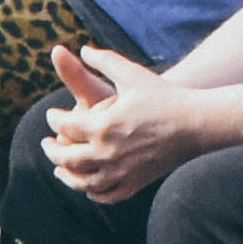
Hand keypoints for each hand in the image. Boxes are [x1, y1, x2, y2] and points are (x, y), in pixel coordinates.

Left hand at [37, 42, 197, 202]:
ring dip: (66, 175)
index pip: (64, 126)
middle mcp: (107, 153)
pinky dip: (92, 192)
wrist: (195, 124)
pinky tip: (87, 185)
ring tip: (59, 169)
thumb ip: (104, 60)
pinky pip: (105, 194)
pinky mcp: (134, 183)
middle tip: (47, 143)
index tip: (52, 115)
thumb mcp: (131, 74)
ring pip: (81, 182)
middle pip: (66, 158)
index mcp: (102, 126)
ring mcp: (120, 172)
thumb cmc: (163, 96)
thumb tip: (82, 49)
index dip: (54, 120)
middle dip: (51, 150)